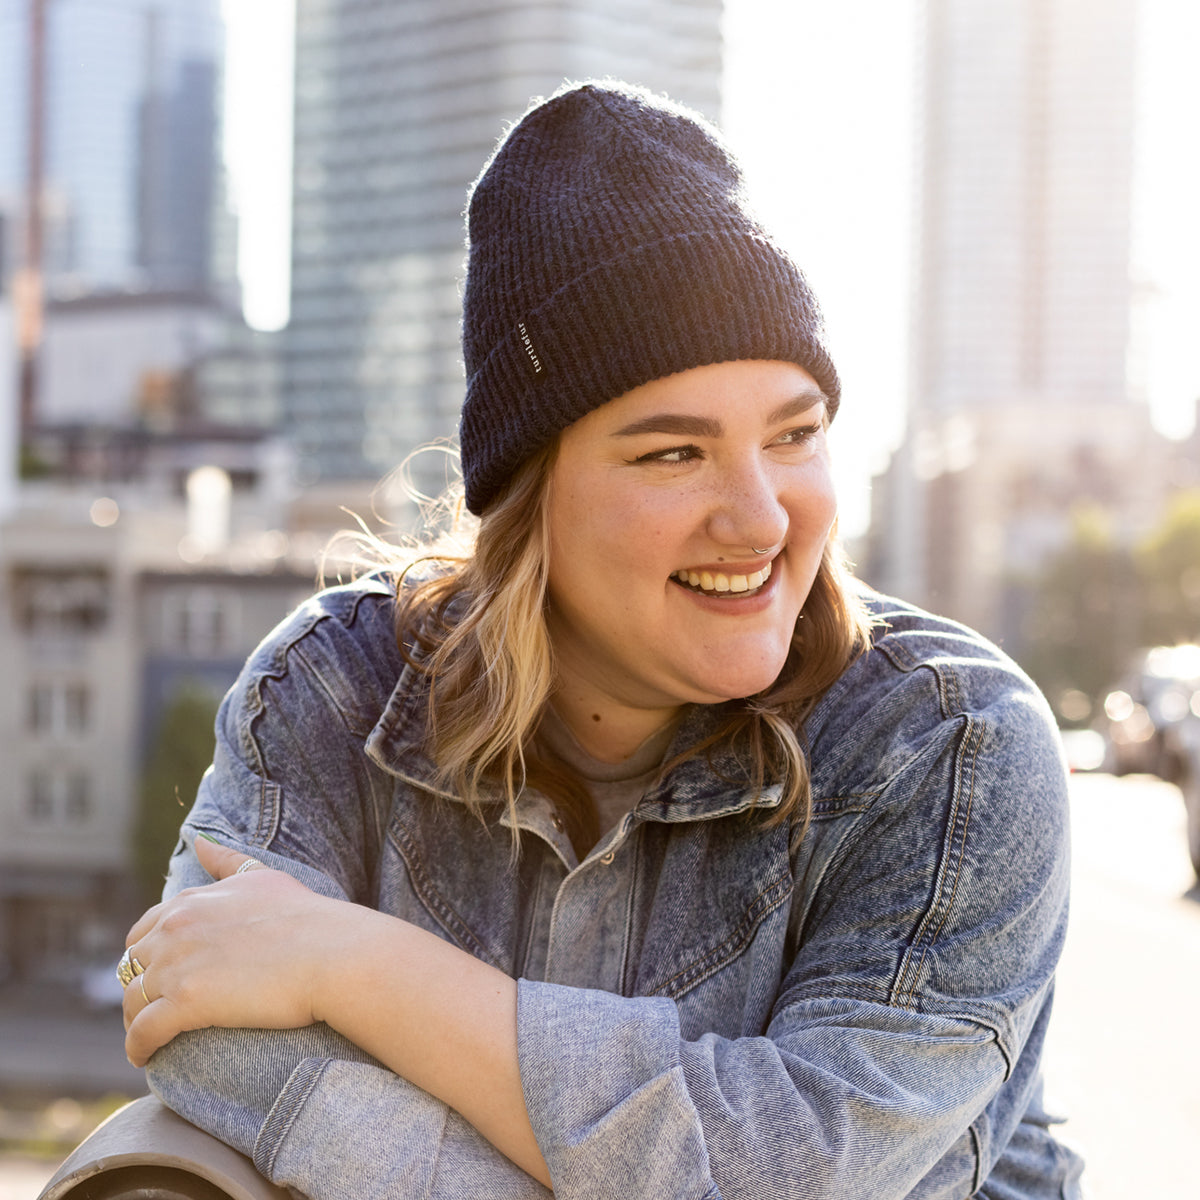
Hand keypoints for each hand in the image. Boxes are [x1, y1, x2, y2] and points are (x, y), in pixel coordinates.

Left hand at [121, 837, 343, 1066]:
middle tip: (158, 1009)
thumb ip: (226, 860)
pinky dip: (138, 1048)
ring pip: (131, 1002)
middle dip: (139, 987)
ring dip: (135, 1021)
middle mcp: (175, 929)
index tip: (163, 973)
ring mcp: (177, 966)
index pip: (144, 930)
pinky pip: (143, 1033)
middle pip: (132, 966)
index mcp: (190, 901)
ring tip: (152, 1039)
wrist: (333, 953)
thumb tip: (198, 840)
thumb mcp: (263, 876)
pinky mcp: (185, 1003)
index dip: (149, 955)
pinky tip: (146, 1057)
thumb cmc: (307, 916)